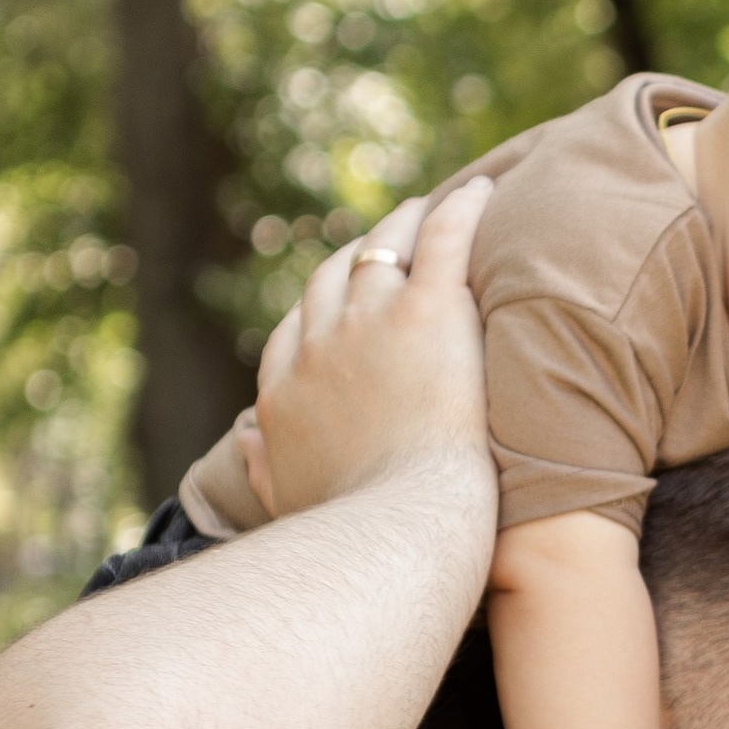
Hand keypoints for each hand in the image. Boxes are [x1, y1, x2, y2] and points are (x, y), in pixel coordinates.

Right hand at [245, 179, 492, 528]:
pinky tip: (484, 192)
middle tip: (388, 244)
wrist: (400, 529)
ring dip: (404, 223)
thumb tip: (245, 442)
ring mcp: (369, 322)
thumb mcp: (291, 506)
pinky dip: (461, 211)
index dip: (320, 310)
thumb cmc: (356, 536)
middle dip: (357, 257)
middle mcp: (318, 345)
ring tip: (427, 209)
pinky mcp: (426, 313)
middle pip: (332, 280)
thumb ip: (263, 470)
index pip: (295, 331)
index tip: (342, 302)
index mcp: (285, 393)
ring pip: (383, 248)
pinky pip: (442, 241)